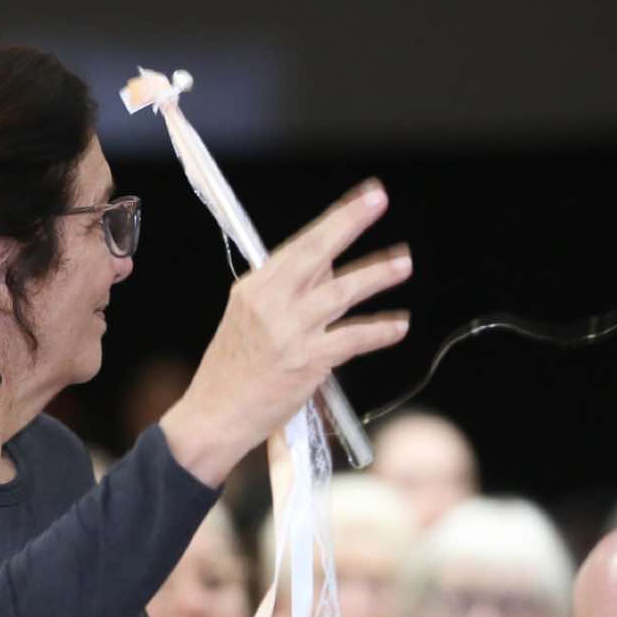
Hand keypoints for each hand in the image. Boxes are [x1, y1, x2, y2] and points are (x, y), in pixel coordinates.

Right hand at [161, 180, 411, 485]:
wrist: (213, 416)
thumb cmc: (230, 373)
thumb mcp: (248, 320)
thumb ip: (286, 293)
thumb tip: (329, 267)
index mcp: (253, 289)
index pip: (299, 245)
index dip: (335, 220)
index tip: (362, 200)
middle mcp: (270, 303)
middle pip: (316, 253)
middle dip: (350, 222)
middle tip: (378, 200)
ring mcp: (289, 332)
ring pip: (341, 292)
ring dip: (376, 275)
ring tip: (403, 262)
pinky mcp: (306, 361)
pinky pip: (352, 338)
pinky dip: (378, 331)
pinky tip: (398, 325)